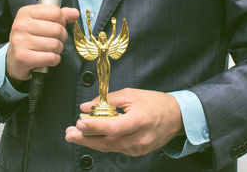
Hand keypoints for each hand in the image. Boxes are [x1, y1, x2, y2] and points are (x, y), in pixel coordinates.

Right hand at [6, 5, 78, 84]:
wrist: (14, 60)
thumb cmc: (30, 38)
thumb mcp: (41, 22)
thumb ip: (59, 15)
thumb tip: (74, 13)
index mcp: (25, 12)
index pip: (55, 12)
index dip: (62, 20)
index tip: (58, 25)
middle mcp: (21, 25)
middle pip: (57, 29)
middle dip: (62, 37)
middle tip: (55, 39)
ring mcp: (20, 41)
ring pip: (55, 44)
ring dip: (58, 49)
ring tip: (50, 49)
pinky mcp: (23, 57)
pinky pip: (51, 58)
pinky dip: (54, 59)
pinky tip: (47, 57)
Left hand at [65, 88, 184, 156]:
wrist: (176, 117)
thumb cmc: (155, 103)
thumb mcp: (131, 95)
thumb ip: (108, 100)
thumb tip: (87, 107)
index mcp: (140, 120)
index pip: (114, 127)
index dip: (95, 127)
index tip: (79, 123)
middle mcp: (140, 137)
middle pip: (108, 142)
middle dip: (85, 139)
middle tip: (69, 134)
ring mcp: (139, 147)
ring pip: (110, 147)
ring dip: (91, 142)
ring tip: (75, 134)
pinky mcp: (138, 152)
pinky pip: (116, 148)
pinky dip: (104, 142)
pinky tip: (93, 136)